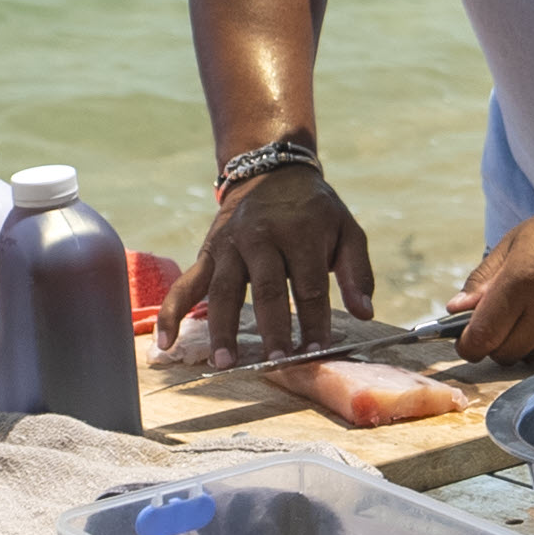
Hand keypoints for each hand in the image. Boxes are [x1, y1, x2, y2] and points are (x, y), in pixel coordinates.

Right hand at [164, 166, 374, 363]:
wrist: (272, 170)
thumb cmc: (315, 210)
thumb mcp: (347, 229)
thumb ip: (358, 272)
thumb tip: (366, 313)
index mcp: (301, 233)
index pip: (310, 286)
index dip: (315, 321)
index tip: (319, 353)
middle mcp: (262, 238)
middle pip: (267, 289)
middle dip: (273, 329)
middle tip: (278, 364)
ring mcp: (230, 246)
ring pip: (223, 290)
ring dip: (223, 329)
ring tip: (226, 362)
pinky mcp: (207, 253)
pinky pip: (185, 284)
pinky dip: (172, 313)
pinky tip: (166, 343)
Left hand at [450, 194, 533, 365]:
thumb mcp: (519, 240)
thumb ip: (484, 278)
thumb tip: (456, 309)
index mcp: (522, 282)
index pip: (480, 339)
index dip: (468, 343)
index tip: (468, 337)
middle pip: (504, 355)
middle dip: (497, 342)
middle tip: (507, 318)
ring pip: (532, 358)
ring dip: (528, 342)